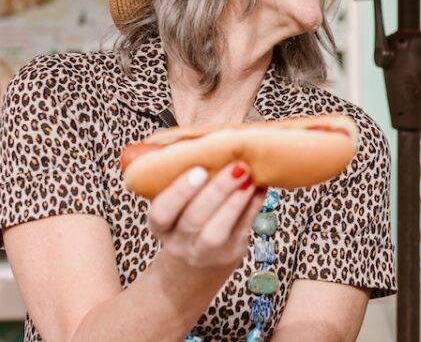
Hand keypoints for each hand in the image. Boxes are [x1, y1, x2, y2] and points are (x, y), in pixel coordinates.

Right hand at [147, 162, 264, 271]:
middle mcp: (180, 243)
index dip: (179, 192)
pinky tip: (259, 188)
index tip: (198, 170)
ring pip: (217, 231)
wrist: (189, 277)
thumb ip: (182, 185)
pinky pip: (242, 230)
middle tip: (236, 166)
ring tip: (250, 177)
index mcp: (161, 227)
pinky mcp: (231, 255)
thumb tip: (206, 142)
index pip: (161, 212)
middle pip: (193, 220)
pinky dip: (252, 207)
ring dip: (236, 201)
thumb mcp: (172, 213)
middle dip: (217, 191)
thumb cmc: (183, 229)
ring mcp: (206, 254)